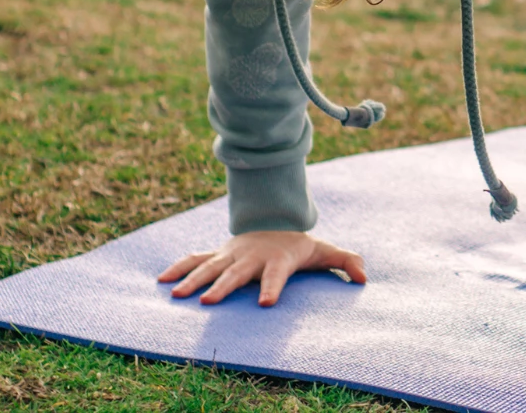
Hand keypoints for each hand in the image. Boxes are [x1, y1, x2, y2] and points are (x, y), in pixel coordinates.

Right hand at [157, 230, 365, 306]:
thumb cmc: (300, 245)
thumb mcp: (324, 251)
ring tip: (176, 297)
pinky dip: (178, 268)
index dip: (272, 287)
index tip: (265, 303)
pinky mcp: (218, 254)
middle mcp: (251, 257)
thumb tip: (365, 277)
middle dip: (222, 286)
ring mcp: (232, 254)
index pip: (276, 274)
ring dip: (193, 280)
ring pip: (210, 266)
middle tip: (208, 302)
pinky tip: (160, 281)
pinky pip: (194, 259)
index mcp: (277, 259)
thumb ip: (346, 262)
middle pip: (235, 273)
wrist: (274, 222)